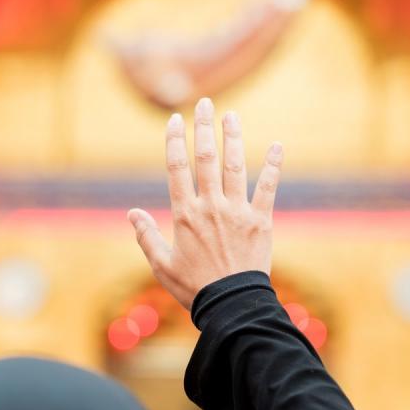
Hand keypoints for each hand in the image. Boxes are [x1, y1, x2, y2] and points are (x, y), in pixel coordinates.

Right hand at [128, 97, 283, 309]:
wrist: (231, 306)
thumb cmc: (194, 288)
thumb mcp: (161, 264)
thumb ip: (146, 235)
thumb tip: (131, 212)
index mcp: (184, 214)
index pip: (177, 167)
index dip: (175, 140)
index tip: (176, 119)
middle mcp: (210, 206)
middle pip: (206, 158)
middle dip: (205, 127)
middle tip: (206, 103)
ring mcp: (237, 212)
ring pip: (235, 166)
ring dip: (234, 138)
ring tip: (232, 115)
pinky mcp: (261, 222)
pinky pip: (269, 189)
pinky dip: (274, 167)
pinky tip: (278, 146)